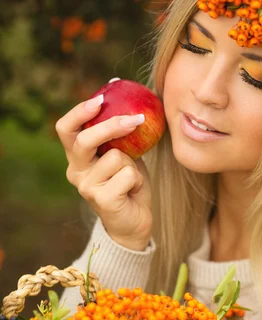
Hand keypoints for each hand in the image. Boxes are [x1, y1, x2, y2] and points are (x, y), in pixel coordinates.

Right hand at [55, 94, 152, 250]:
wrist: (134, 223)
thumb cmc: (129, 184)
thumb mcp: (124, 154)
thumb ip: (120, 134)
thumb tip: (127, 96)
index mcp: (77, 157)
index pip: (66, 129)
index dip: (79, 111)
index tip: (101, 98)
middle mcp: (76, 171)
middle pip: (85, 140)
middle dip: (111, 126)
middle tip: (136, 119)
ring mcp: (86, 187)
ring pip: (116, 157)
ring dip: (133, 164)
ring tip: (132, 179)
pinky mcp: (102, 200)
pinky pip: (128, 175)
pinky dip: (138, 180)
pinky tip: (133, 191)